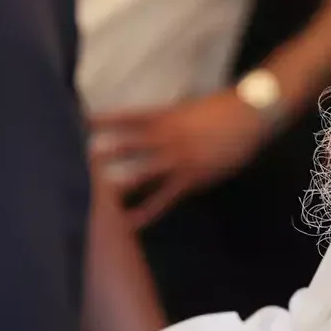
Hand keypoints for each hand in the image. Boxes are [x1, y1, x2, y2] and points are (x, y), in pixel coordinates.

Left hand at [91, 91, 274, 227]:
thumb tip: (147, 126)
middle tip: (80, 158)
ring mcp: (179, 157)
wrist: (251, 115)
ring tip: (97, 193)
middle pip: (130, 143)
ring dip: (121, 181)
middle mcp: (168, 136)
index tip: (83, 122)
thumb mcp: (188, 109)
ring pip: (144, 171)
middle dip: (107, 151)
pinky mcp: (192, 177)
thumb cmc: (221, 110)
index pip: (128, 117)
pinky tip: (131, 221)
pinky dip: (148, 210)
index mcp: (165, 116)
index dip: (105, 120)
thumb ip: (166, 119)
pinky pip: (165, 197)